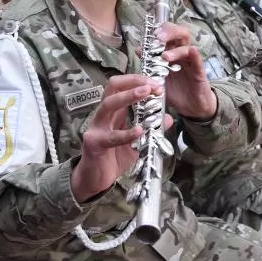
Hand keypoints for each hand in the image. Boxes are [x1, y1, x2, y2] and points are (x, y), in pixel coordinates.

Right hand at [71, 75, 171, 201]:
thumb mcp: (137, 142)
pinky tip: (139, 131)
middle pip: (113, 86)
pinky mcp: (94, 143)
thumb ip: (151, 130)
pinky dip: (126, 133)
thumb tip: (168, 118)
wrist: (95, 179)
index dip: (139, 81)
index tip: (158, 84)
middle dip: (134, 82)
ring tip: (146, 93)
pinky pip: (111, 136)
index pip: (122, 86)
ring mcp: (96, 127)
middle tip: (153, 85)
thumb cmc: (114, 158)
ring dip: (128, 96)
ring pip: (108, 104)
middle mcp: (103, 115)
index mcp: (114, 111)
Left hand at [155, 23, 217, 120]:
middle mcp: (182, 54)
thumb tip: (138, 50)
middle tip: (158, 37)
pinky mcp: (199, 73)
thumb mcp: (159, 78)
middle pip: (179, 33)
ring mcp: (191, 62)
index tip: (149, 34)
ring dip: (175, 49)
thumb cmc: (176, 91)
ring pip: (186, 46)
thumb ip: (149, 64)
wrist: (191, 107)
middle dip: (169, 31)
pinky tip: (192, 51)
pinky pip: (198, 61)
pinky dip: (195, 55)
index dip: (160, 30)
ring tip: (165, 56)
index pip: (168, 34)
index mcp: (172, 53)